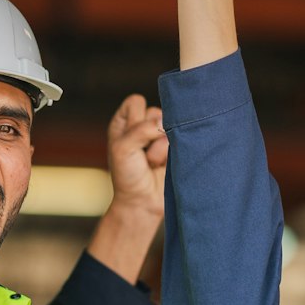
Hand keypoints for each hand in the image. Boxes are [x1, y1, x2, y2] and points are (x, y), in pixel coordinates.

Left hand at [105, 93, 166, 221]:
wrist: (143, 203)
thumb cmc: (127, 176)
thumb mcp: (123, 148)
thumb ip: (140, 129)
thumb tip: (164, 121)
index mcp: (124, 122)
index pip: (136, 101)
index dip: (136, 118)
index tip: (130, 138)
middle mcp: (142, 126)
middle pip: (156, 112)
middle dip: (150, 135)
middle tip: (142, 155)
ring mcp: (160, 137)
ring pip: (171, 127)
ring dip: (160, 148)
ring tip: (152, 163)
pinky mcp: (175, 148)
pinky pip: (181, 139)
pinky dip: (171, 154)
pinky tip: (163, 166)